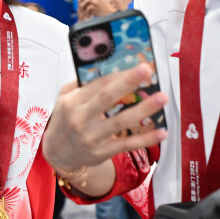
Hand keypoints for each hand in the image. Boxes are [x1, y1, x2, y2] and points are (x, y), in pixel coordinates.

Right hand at [42, 64, 167, 174]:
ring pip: (121, 121)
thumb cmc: (64, 122)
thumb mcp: (63, 99)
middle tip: (147, 71)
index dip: (117, 73)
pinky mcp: (103, 151)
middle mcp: (81, 119)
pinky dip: (146, 139)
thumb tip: (105, 68)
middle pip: (107, 97)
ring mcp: (92, 137)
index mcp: (73, 102)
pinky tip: (161, 132)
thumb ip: (80, 84)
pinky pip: (128, 144)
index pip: (97, 83)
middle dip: (128, 82)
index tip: (134, 64)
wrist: (58, 154)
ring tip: (161, 97)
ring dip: (144, 109)